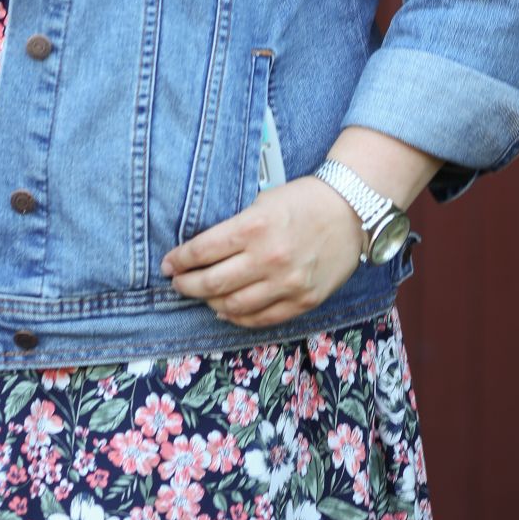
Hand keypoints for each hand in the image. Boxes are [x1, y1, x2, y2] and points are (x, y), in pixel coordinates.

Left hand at [161, 178, 363, 328]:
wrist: (351, 212)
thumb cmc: (302, 200)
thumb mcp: (262, 201)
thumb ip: (235, 227)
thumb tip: (202, 249)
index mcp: (253, 227)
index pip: (202, 250)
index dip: (179, 260)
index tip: (168, 264)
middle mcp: (268, 258)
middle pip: (212, 282)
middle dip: (187, 284)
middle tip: (176, 283)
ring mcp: (287, 284)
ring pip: (234, 305)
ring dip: (209, 302)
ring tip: (199, 296)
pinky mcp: (303, 301)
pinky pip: (261, 318)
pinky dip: (238, 317)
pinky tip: (225, 309)